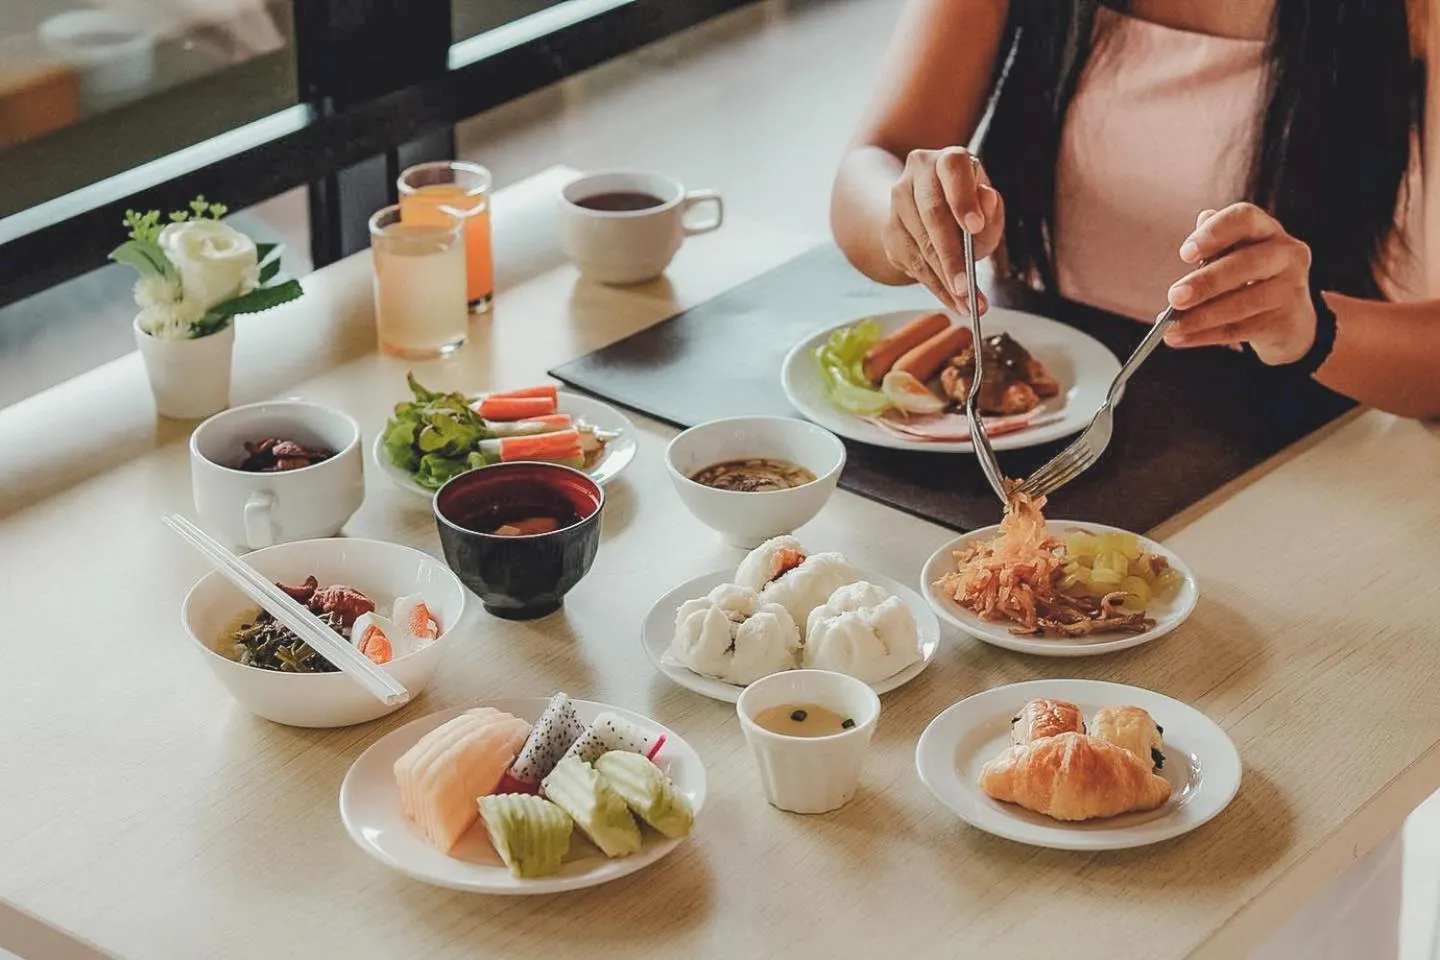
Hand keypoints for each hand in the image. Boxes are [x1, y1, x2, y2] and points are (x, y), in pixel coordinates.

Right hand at [882, 146, 1004, 314]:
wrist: (926, 213)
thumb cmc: (967, 210)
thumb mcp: (987, 209)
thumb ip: (992, 209)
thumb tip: (987, 198)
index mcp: (948, 160)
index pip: (953, 169)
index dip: (963, 199)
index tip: (975, 227)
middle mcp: (918, 173)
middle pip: (933, 214)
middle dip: (951, 255)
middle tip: (967, 285)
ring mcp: (898, 201)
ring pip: (921, 244)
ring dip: (945, 279)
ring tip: (967, 303)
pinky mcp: (890, 231)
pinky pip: (913, 264)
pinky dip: (936, 287)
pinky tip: (954, 302)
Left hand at [1163, 203, 1316, 364]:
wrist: (1288, 319)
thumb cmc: (1249, 279)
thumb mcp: (1231, 258)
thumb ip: (1212, 249)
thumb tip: (1193, 240)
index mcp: (1267, 230)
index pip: (1244, 217)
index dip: (1213, 232)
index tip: (1184, 254)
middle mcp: (1287, 254)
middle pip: (1245, 263)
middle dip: (1206, 282)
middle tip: (1174, 297)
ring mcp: (1291, 288)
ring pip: (1242, 303)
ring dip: (1200, 316)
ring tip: (1170, 326)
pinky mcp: (1286, 320)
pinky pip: (1239, 329)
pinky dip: (1204, 335)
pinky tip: (1179, 337)